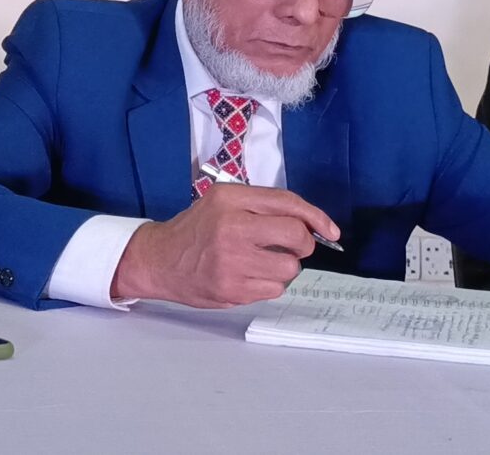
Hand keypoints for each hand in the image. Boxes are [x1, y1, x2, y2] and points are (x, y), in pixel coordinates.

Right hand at [113, 184, 340, 307]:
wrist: (159, 260)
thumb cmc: (196, 229)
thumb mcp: (222, 202)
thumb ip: (262, 206)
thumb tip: (311, 224)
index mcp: (230, 199)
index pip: (287, 204)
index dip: (316, 218)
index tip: (330, 231)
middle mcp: (231, 227)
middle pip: (296, 237)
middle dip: (302, 244)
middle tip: (290, 247)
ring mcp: (231, 261)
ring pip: (290, 268)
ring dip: (284, 267)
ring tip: (261, 262)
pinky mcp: (232, 289)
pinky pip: (274, 289)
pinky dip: (268, 284)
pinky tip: (248, 276)